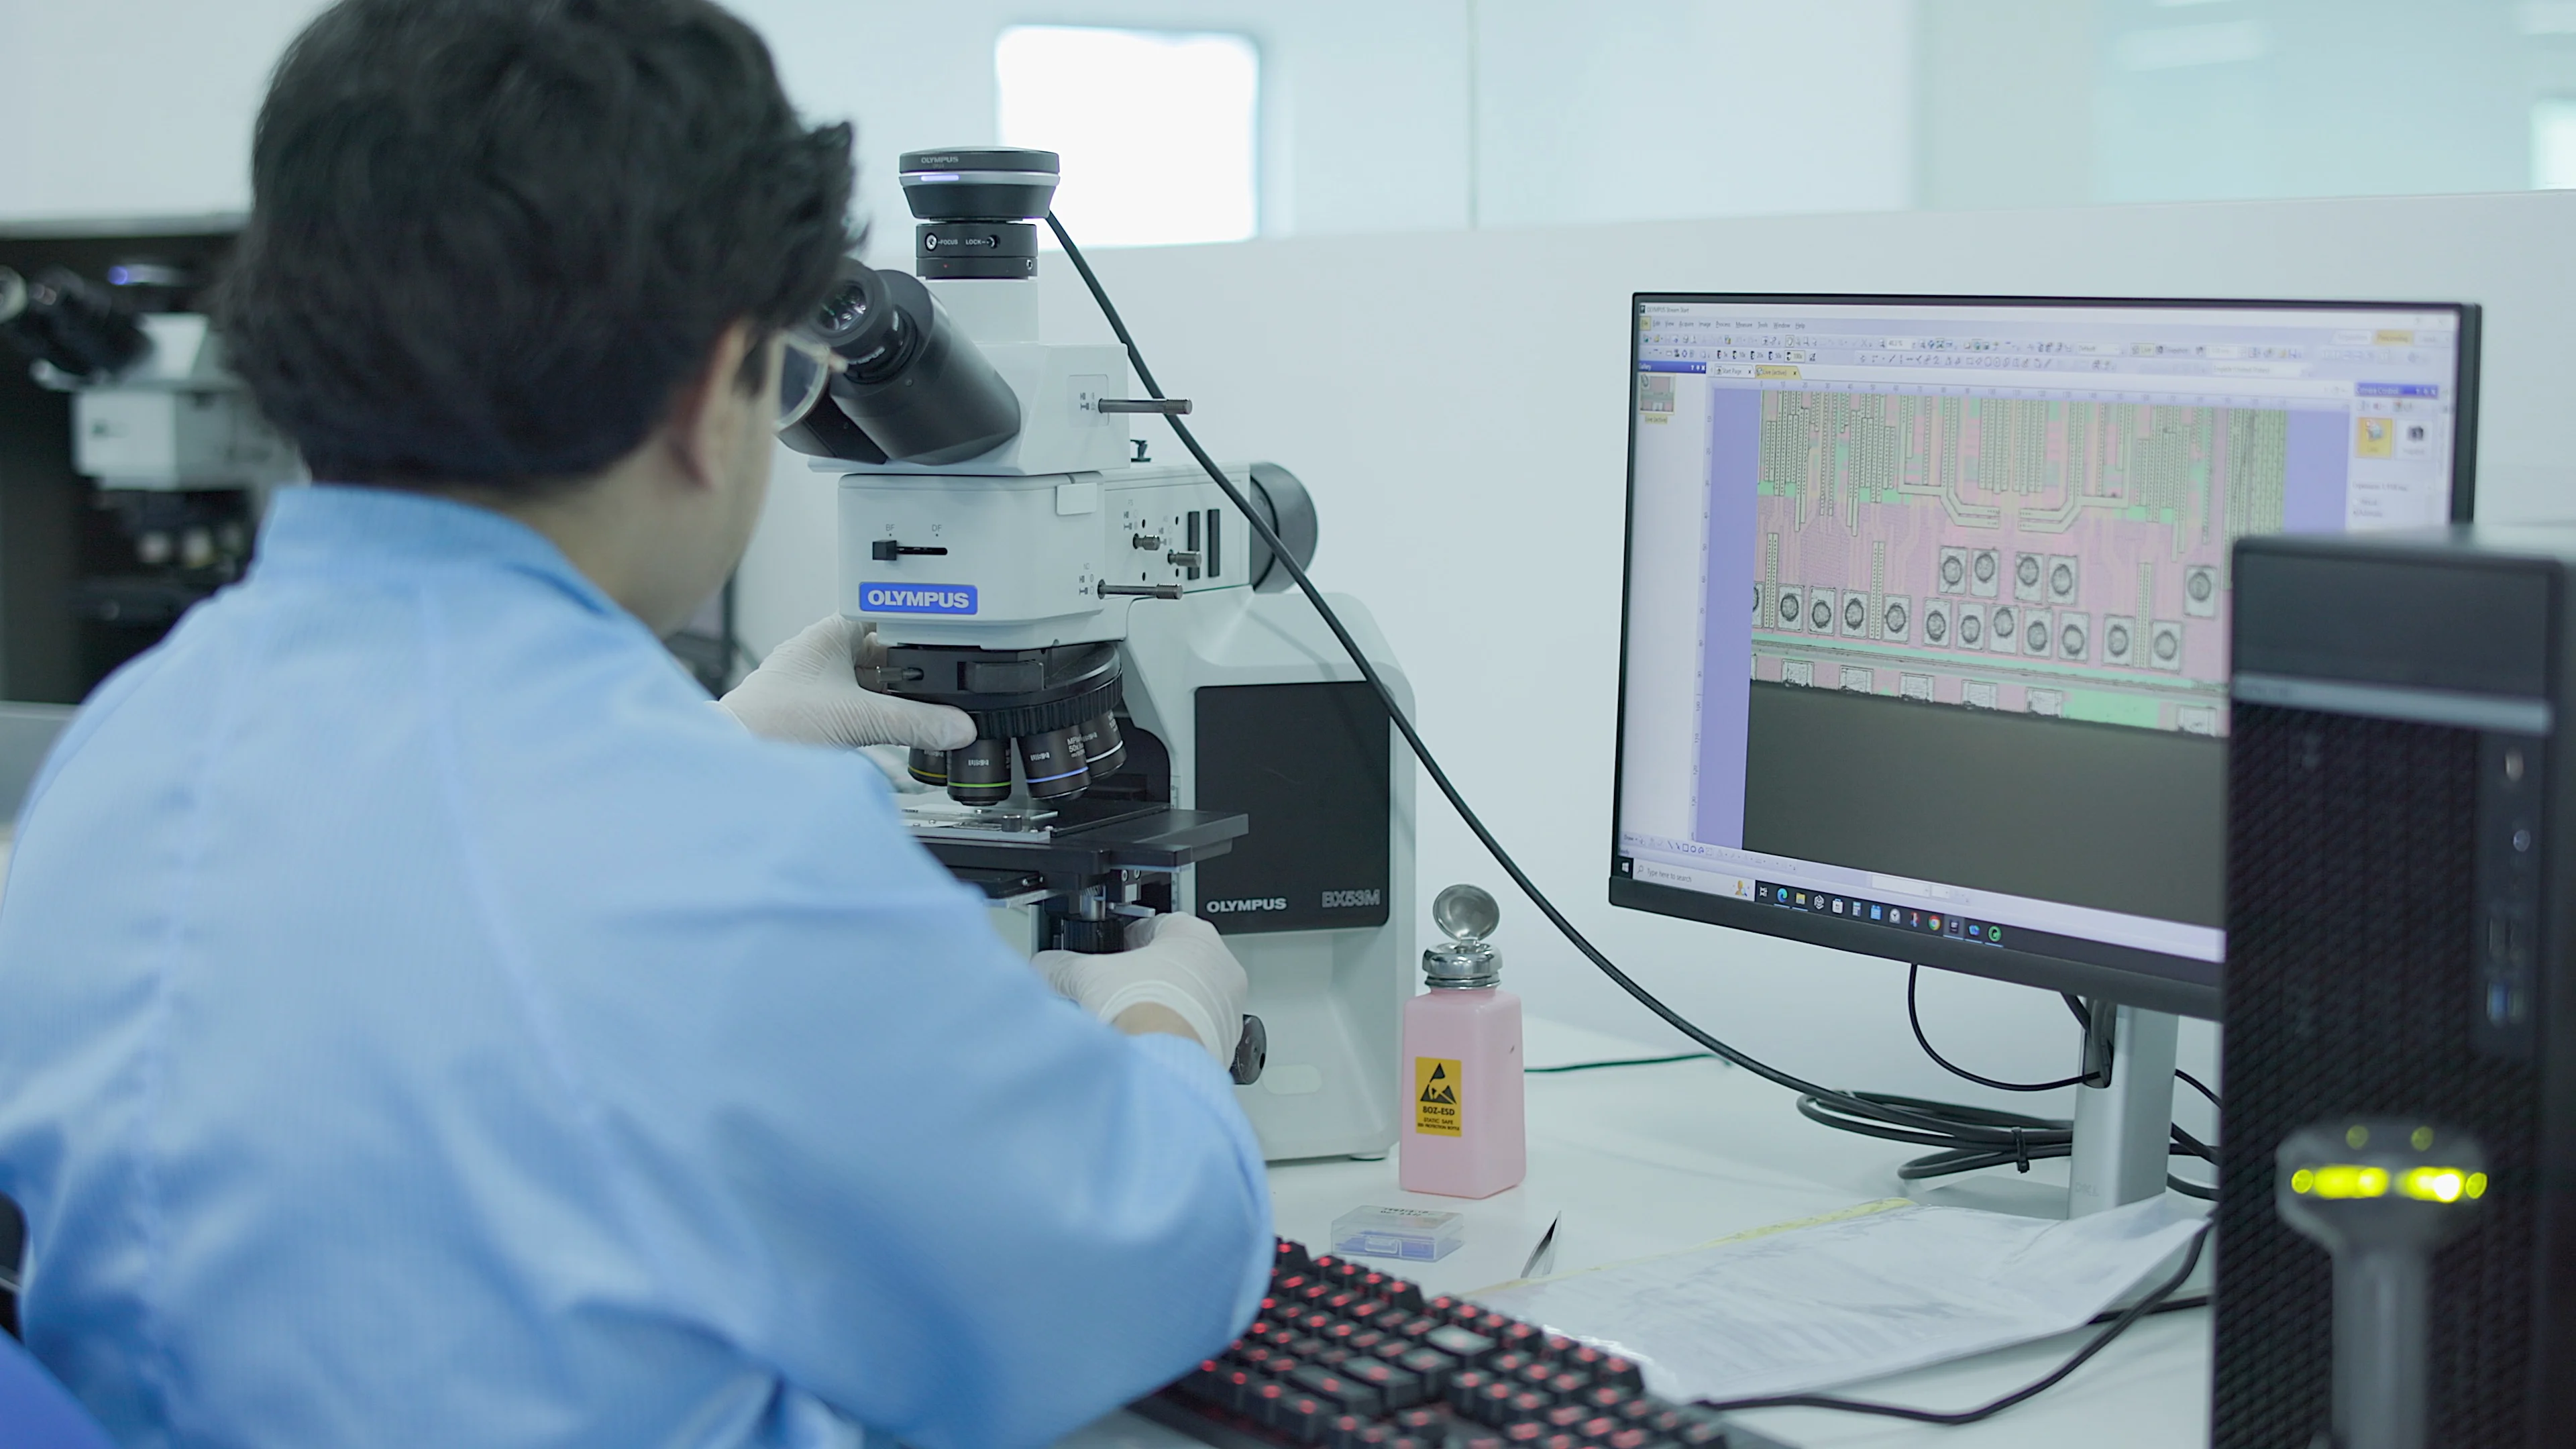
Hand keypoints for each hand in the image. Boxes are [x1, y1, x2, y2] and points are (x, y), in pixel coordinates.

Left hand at [717, 615, 973, 750]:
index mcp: (830, 634)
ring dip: (891, 701)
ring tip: (920, 715)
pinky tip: (888, 735)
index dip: (916, 629)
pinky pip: (852, 707)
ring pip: (866, 684)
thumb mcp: (858, 718)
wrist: (735, 756)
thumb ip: (914, 723)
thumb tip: (957, 726)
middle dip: (909, 675)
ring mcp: (812, 682)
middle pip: (881, 655)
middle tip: (940, 688)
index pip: (885, 617)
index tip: (945, 640)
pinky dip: (872, 719)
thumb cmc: (774, 721)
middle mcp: (820, 654)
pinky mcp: (807, 711)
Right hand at [1032, 914, 1250, 1066]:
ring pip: (1189, 996)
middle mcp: (1220, 964)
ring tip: (1132, 1019)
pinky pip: (1199, 1027)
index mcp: (1192, 934)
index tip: (1110, 953)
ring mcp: (1229, 1004)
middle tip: (1117, 989)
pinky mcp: (1228, 1039)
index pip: (1153, 924)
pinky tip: (1151, 1041)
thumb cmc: (1143, 1012)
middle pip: (1173, 962)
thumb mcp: (1085, 976)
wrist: (1163, 1067)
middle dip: (1144, 975)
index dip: (1124, 940)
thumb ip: (1061, 965)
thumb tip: (1045, 966)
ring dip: (1163, 1004)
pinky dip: (1177, 1032)